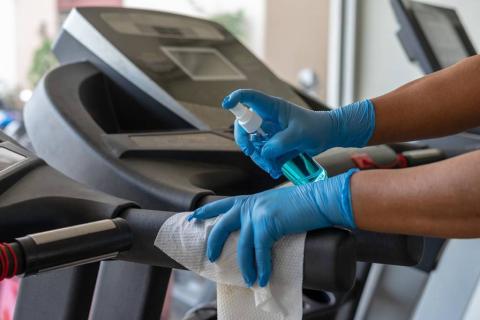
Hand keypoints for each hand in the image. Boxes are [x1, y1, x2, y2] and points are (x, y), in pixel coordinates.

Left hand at [188, 169, 357, 286]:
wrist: (321, 199)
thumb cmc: (304, 204)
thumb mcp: (277, 207)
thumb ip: (264, 217)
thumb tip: (262, 235)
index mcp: (251, 200)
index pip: (222, 204)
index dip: (206, 212)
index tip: (192, 217)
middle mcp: (250, 204)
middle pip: (222, 225)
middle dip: (214, 242)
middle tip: (212, 257)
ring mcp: (257, 213)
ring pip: (242, 245)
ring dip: (245, 266)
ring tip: (249, 279)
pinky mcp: (267, 224)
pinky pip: (259, 252)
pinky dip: (261, 267)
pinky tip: (263, 277)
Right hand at [222, 89, 374, 177]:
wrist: (326, 136)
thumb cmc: (316, 128)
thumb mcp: (300, 135)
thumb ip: (281, 143)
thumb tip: (264, 153)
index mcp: (271, 107)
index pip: (249, 98)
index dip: (236, 98)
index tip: (227, 104)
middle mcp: (265, 118)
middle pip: (243, 128)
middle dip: (247, 144)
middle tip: (255, 155)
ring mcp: (267, 131)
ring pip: (252, 145)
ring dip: (259, 159)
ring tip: (274, 168)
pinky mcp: (271, 144)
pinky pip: (261, 154)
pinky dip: (266, 163)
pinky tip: (275, 170)